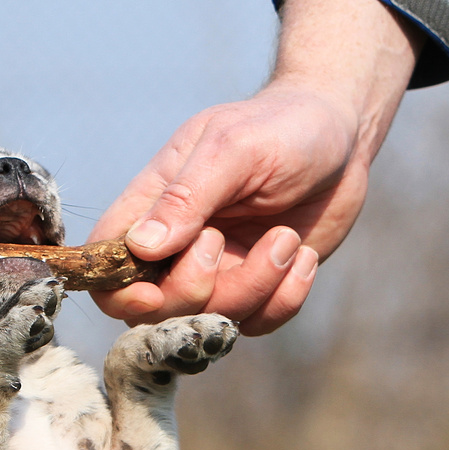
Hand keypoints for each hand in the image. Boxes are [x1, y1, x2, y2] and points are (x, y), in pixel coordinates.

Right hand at [88, 86, 358, 335]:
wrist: (342, 134)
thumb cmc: (280, 127)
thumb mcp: (232, 149)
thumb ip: (186, 197)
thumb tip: (141, 248)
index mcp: (153, 205)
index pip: (107, 264)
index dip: (118, 293)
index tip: (151, 289)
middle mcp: (180, 246)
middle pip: (156, 309)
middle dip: (193, 290)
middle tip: (222, 239)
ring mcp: (221, 271)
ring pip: (213, 320)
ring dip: (255, 286)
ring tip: (286, 238)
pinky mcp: (262, 285)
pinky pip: (259, 322)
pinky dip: (286, 297)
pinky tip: (302, 254)